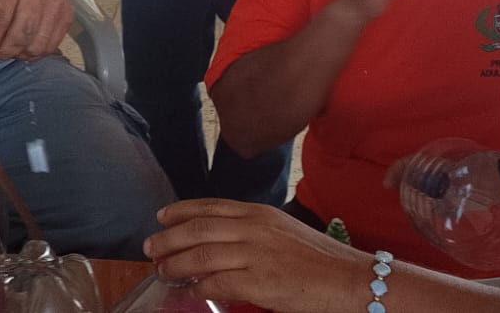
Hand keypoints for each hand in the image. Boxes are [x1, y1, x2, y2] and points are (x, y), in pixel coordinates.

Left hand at [144, 199, 374, 312]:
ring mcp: (254, 254)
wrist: (348, 279)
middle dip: (169, 238)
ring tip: (163, 271)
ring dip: (176, 265)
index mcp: (260, 213)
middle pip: (198, 229)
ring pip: (200, 256)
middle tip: (151, 247)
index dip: (181, 211)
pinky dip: (196, 288)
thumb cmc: (320, 260)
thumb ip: (254, 233)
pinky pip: (215, 283)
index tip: (162, 216)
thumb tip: (224, 243)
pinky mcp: (258, 282)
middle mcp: (254, 228)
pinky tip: (188, 292)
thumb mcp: (284, 233)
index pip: (211, 206)